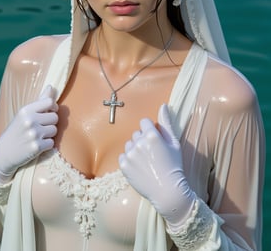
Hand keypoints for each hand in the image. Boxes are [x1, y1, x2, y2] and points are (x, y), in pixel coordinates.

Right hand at [0, 85, 57, 183]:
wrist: (3, 153)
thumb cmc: (16, 130)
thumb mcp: (24, 114)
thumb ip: (40, 101)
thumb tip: (51, 87)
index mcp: (26, 110)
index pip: (49, 102)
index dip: (53, 107)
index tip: (49, 112)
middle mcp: (30, 120)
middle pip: (55, 117)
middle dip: (50, 123)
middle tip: (40, 127)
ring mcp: (33, 134)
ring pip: (54, 130)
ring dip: (49, 134)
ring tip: (38, 136)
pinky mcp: (36, 147)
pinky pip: (52, 143)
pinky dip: (47, 145)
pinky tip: (37, 145)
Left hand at [119, 104, 195, 227]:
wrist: (168, 191)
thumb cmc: (174, 166)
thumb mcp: (174, 143)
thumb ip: (166, 123)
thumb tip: (163, 105)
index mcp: (152, 135)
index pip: (145, 122)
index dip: (151, 130)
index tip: (156, 141)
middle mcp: (139, 142)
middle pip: (137, 133)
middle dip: (143, 140)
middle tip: (153, 154)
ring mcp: (130, 154)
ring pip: (130, 144)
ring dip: (136, 149)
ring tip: (147, 162)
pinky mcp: (124, 165)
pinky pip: (123, 156)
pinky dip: (130, 161)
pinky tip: (140, 168)